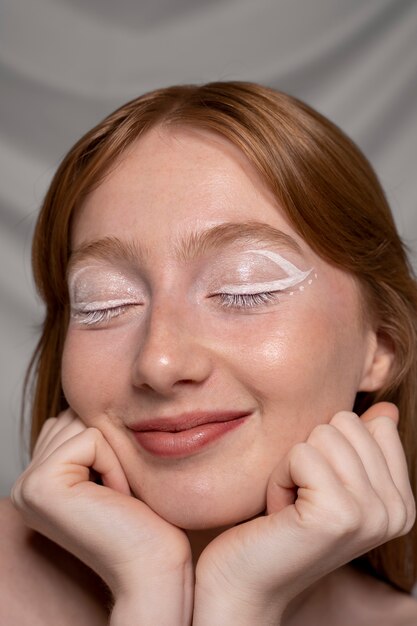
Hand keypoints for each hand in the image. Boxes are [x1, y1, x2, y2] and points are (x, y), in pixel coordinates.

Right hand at [11, 410, 192, 624]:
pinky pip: (91, 438)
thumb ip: (88, 439)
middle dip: (109, 446)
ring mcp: (28, 485)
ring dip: (114, 454)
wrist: (152, 566)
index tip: (115, 489)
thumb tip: (86, 399)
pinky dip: (114, 463)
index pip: (71, 422)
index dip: (107, 444)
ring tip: (117, 495)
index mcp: (38, 480)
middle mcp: (25, 484)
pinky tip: (116, 498)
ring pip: (83, 424)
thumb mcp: (110, 470)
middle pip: (75, 418)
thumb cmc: (143, 521)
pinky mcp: (42, 485)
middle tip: (118, 493)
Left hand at [193, 403, 415, 624]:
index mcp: (401, 502)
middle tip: (300, 496)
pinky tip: (280, 511)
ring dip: (292, 466)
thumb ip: (361, 447)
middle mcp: (396, 511)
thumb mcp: (330, 480)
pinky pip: (301, 454)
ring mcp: (371, 515)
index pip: (373, 424)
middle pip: (346, 423)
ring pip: (323, 434)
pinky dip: (280, 477)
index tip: (318, 486)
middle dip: (310, 452)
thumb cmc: (282, 525)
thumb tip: (387, 410)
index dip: (332, 446)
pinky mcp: (338, 515)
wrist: (246, 582)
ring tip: (290, 505)